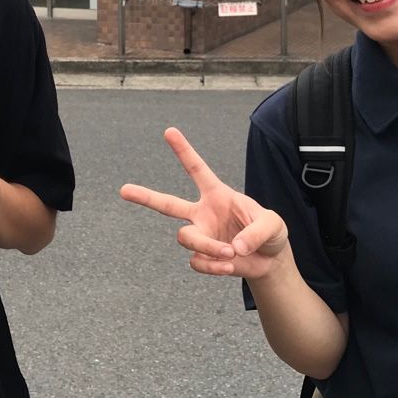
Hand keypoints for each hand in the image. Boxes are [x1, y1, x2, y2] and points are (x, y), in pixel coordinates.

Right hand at [120, 127, 288, 280]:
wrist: (270, 261)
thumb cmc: (271, 233)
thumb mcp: (274, 225)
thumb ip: (255, 232)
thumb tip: (231, 248)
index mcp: (218, 195)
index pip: (197, 170)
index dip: (183, 151)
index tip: (169, 131)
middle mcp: (203, 213)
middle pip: (167, 204)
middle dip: (145, 197)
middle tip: (123, 190)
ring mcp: (201, 235)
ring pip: (185, 237)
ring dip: (206, 247)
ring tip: (229, 253)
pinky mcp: (202, 257)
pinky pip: (196, 261)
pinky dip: (212, 265)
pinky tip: (229, 266)